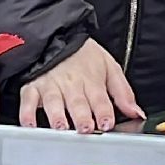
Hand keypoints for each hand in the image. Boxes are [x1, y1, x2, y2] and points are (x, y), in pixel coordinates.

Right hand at [18, 38, 143, 132]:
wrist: (58, 36)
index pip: (100, 98)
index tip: (106, 124)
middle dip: (81, 116)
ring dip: (57, 115)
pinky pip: (28, 101)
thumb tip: (136, 113)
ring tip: (61, 127)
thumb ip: (123, 93)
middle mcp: (71, 84)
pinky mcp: (32, 88)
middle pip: (77, 102)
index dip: (103, 112)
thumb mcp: (110, 68)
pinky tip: (30, 124)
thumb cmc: (85, 56)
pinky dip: (27, 113)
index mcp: (92, 80)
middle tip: (86, 128)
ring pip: (53, 102)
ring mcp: (50, 86)